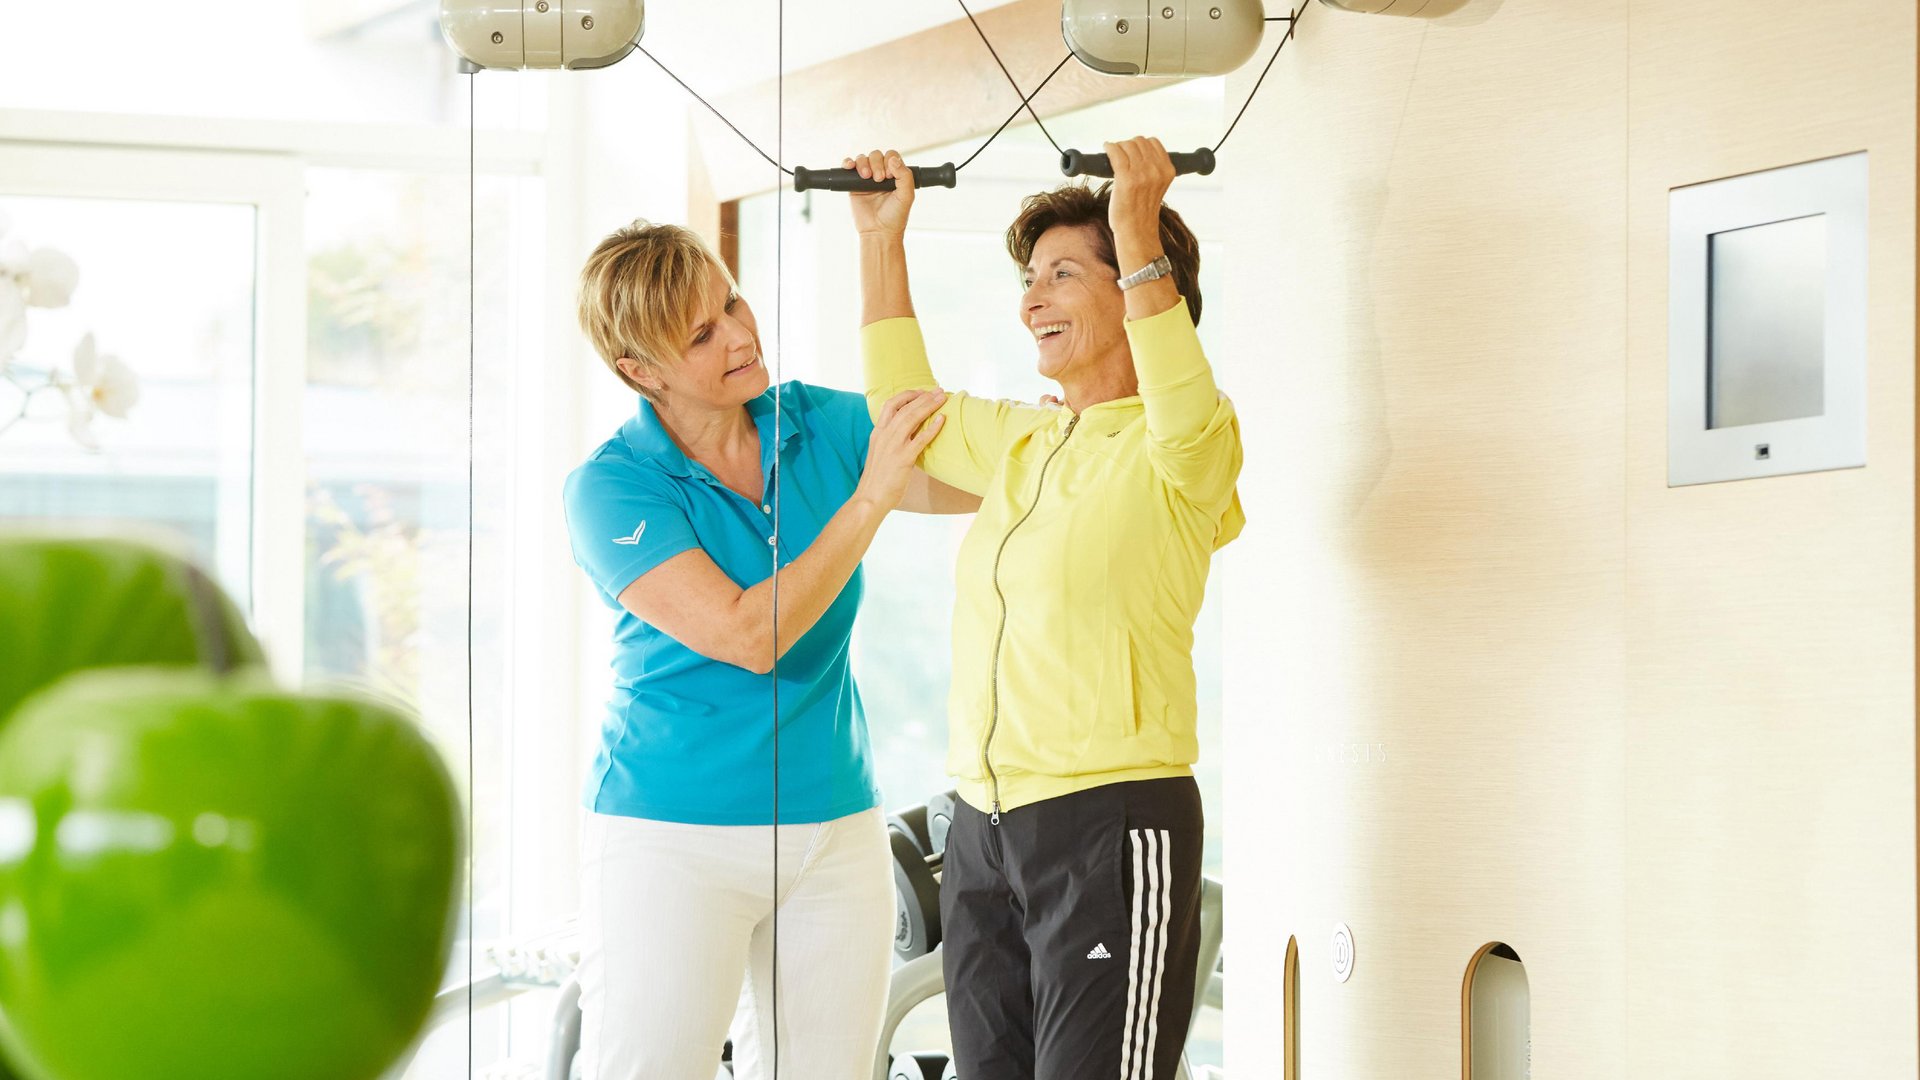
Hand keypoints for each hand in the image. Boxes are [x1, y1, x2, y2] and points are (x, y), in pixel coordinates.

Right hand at [847, 149, 914, 237]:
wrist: (879, 232)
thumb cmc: (895, 217)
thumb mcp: (907, 196)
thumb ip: (905, 176)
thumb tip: (893, 160)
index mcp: (895, 175)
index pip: (891, 156)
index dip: (890, 161)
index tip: (890, 176)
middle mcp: (881, 174)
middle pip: (876, 155)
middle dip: (877, 163)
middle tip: (879, 179)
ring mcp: (866, 179)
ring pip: (863, 158)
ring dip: (863, 163)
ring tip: (866, 177)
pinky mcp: (853, 184)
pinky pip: (849, 167)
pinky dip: (848, 163)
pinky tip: (850, 167)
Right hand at [855, 389, 946, 510]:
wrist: (870, 498)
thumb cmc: (877, 480)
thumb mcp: (879, 454)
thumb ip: (890, 441)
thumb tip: (906, 435)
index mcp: (877, 433)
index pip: (890, 405)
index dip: (907, 395)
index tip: (921, 392)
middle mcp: (884, 435)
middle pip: (905, 408)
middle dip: (924, 397)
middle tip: (939, 391)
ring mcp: (893, 446)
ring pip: (912, 418)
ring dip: (929, 406)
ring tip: (943, 399)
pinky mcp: (903, 459)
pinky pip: (920, 439)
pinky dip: (932, 427)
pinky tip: (943, 420)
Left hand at [1104, 136, 1174, 244]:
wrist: (1136, 231)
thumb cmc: (1142, 210)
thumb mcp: (1157, 186)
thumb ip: (1154, 169)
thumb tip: (1137, 150)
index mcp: (1167, 171)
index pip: (1153, 142)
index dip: (1140, 145)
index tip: (1131, 153)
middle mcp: (1157, 170)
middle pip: (1139, 142)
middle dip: (1127, 146)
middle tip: (1120, 156)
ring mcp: (1142, 174)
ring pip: (1127, 145)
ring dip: (1118, 147)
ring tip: (1113, 156)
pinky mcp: (1125, 179)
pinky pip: (1115, 153)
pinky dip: (1109, 147)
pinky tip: (1106, 149)